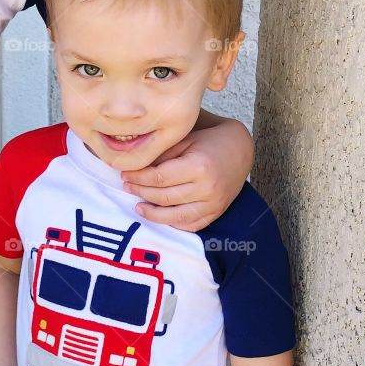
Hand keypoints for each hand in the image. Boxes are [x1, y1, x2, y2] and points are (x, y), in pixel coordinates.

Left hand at [121, 120, 252, 231]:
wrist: (239, 151)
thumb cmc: (209, 141)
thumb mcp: (185, 139)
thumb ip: (162, 155)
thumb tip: (135, 167)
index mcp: (198, 166)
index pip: (159, 177)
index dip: (138, 178)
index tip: (125, 174)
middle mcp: (207, 188)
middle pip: (164, 197)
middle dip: (141, 192)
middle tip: (127, 186)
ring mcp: (212, 204)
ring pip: (174, 217)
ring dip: (152, 213)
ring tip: (138, 206)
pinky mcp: (215, 213)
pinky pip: (190, 225)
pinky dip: (172, 223)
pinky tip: (159, 216)